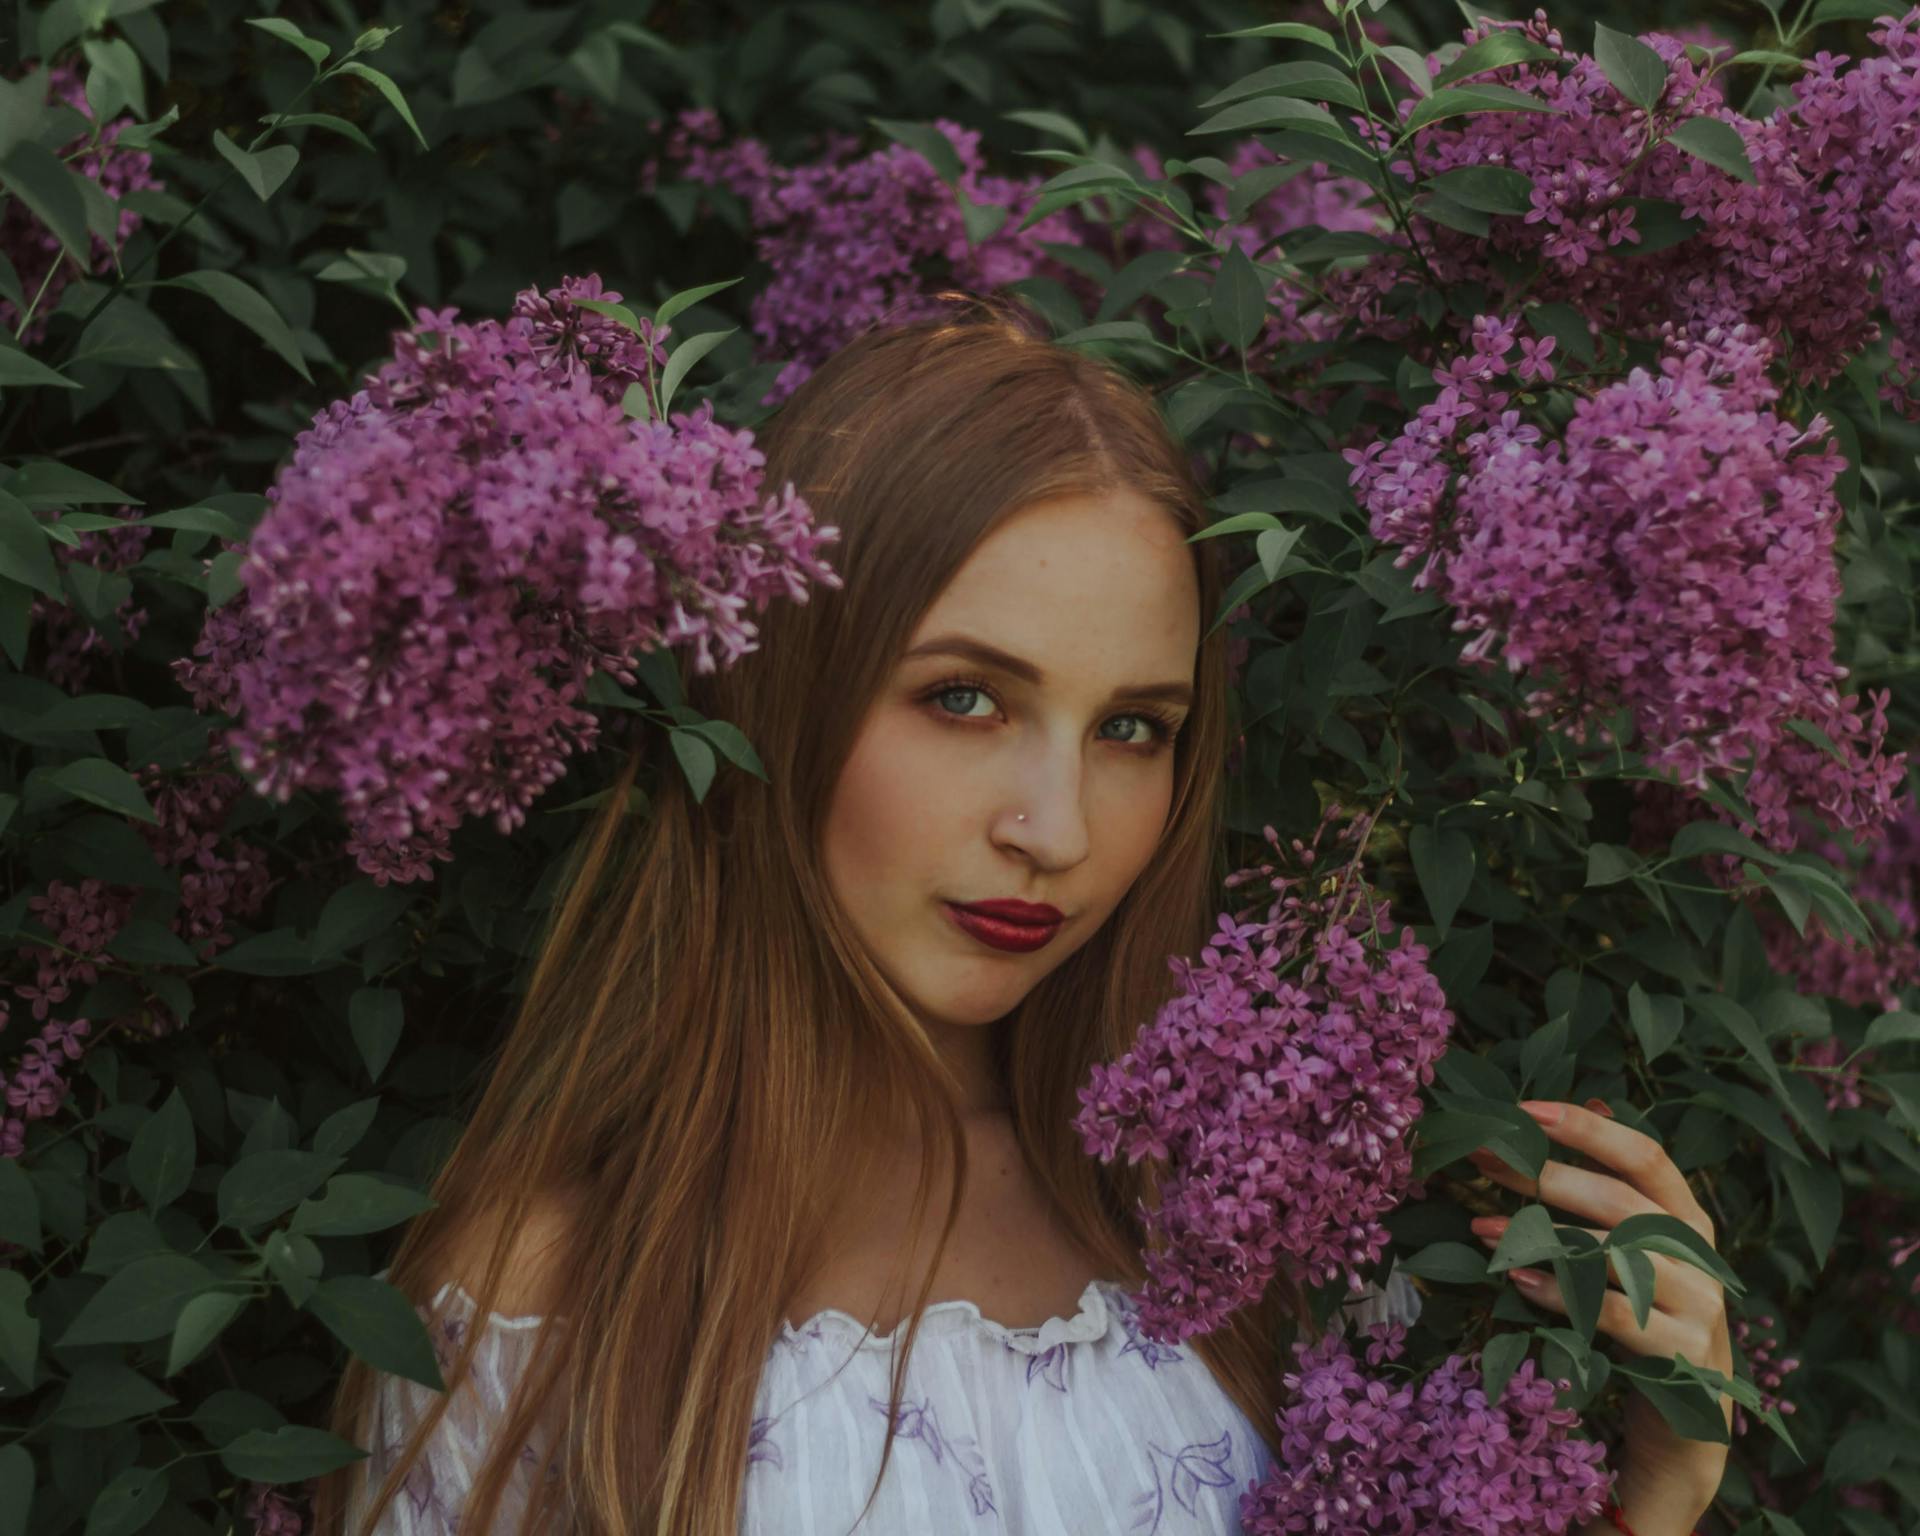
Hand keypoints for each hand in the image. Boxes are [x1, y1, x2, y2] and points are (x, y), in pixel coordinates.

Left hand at [1467, 1098, 1730, 1535]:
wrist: (1685, 1421)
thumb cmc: (1644, 1316)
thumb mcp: (1631, 1249)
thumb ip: (1606, 1186)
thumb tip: (1571, 1107)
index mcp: (1686, 1215)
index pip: (1644, 1155)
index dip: (1587, 1129)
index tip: (1524, 1109)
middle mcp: (1699, 1253)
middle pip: (1620, 1200)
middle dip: (1546, 1175)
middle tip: (1483, 1160)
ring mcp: (1699, 1303)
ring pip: (1616, 1255)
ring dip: (1542, 1236)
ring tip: (1482, 1227)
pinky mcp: (1682, 1353)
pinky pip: (1614, 1314)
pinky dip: (1561, 1294)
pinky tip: (1518, 1281)